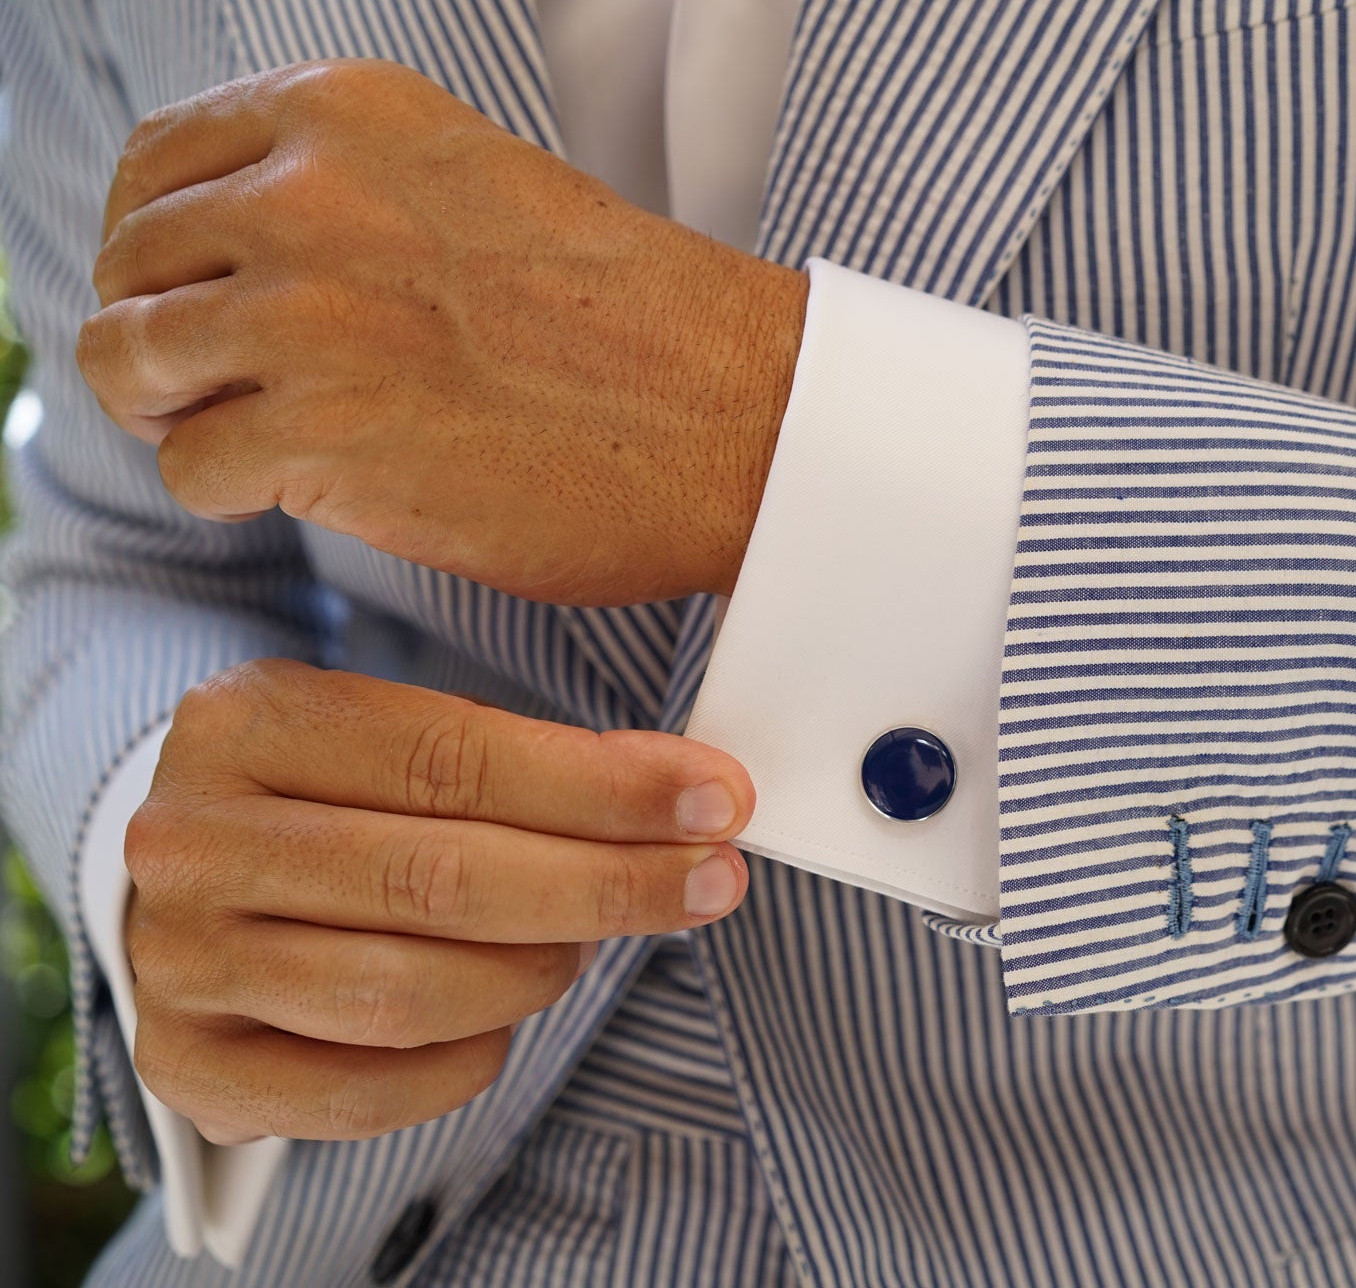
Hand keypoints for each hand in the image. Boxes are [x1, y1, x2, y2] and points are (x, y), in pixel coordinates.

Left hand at [78, 58, 807, 604]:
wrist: (734, 415)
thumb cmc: (632, 320)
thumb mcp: (473, 186)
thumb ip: (346, 194)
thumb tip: (235, 259)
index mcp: (346, 115)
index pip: (156, 166)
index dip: (159, 248)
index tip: (197, 301)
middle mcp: (306, 196)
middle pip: (130, 270)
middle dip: (169, 340)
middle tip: (239, 391)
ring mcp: (304, 315)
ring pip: (129, 364)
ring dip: (185, 416)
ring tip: (270, 440)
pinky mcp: (320, 435)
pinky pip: (188, 469)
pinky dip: (235, 492)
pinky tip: (315, 487)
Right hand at [124, 658, 752, 1142]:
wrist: (192, 883)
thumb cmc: (333, 798)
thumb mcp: (404, 738)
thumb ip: (533, 761)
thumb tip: (692, 792)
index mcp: (247, 723)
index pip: (453, 759)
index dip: (602, 788)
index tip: (716, 801)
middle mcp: (192, 840)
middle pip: (438, 880)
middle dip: (605, 885)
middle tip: (709, 883)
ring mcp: (178, 961)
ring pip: (407, 994)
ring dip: (536, 973)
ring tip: (583, 945)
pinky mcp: (188, 1066)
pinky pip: (365, 1093)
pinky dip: (465, 1063)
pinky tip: (503, 1024)